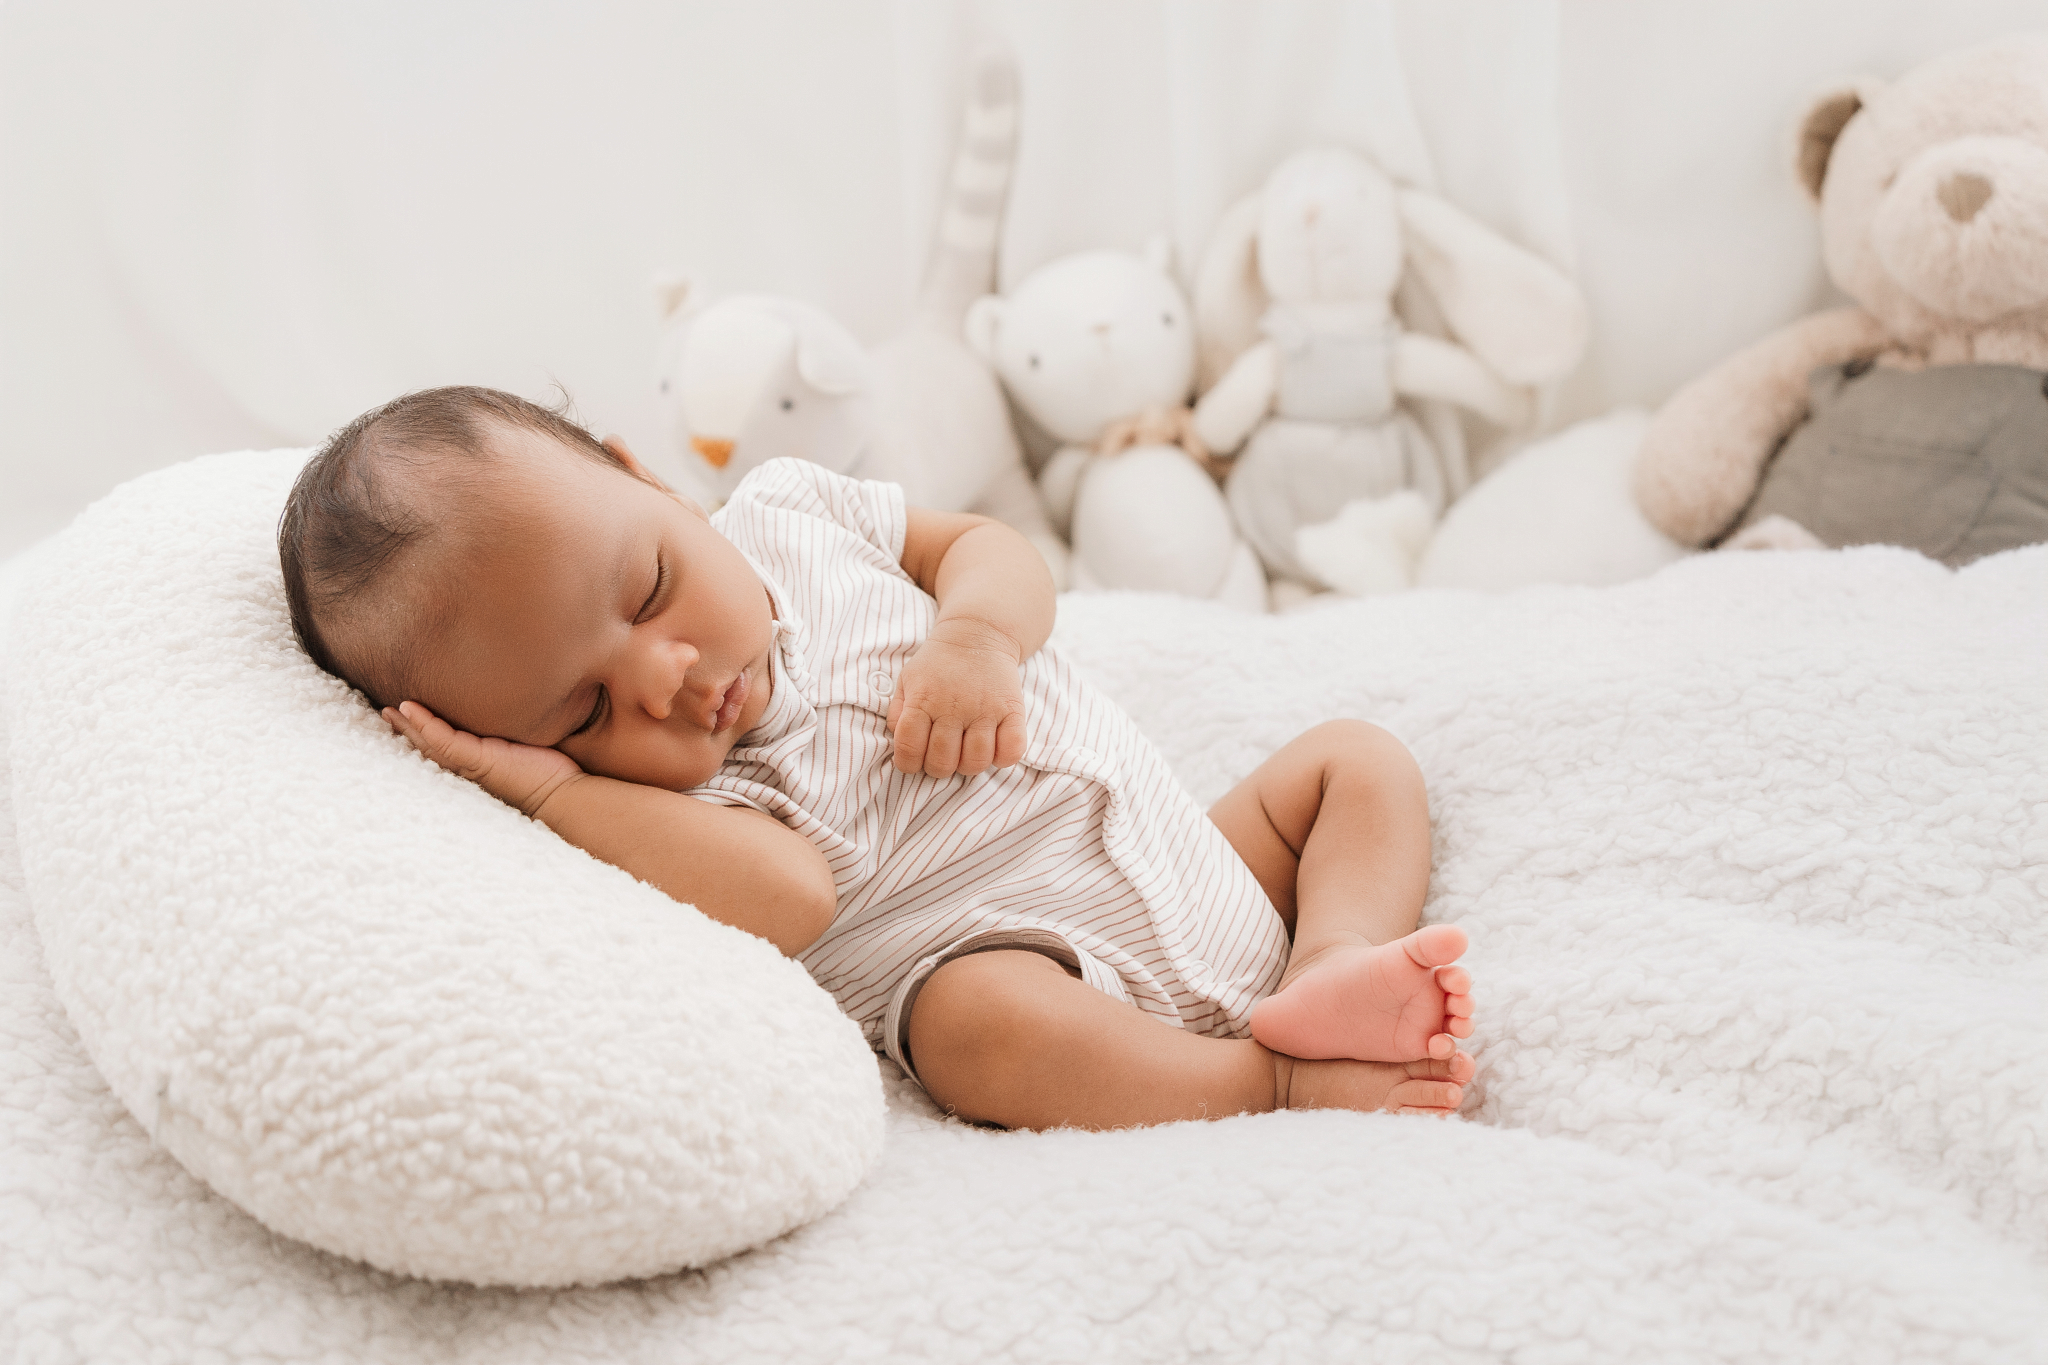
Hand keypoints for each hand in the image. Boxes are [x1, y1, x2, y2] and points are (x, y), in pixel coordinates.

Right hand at [383, 700, 582, 817]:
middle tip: (386, 713)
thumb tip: (525, 719)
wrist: (565, 798)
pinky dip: (424, 724)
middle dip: (407, 732)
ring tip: (389, 710)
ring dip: (408, 726)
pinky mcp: (478, 761)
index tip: (409, 721)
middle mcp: (469, 772)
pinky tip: (408, 709)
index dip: (426, 736)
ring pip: (429, 745)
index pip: (446, 750)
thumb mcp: (529, 753)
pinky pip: (444, 740)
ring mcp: (470, 767)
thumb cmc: (553, 778)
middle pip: (429, 749)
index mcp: (478, 769)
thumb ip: (518, 740)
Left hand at [886, 618, 1027, 777]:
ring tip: (966, 752)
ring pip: (976, 762)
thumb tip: (899, 743)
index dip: (908, 764)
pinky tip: (993, 748)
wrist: (977, 633)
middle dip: (938, 768)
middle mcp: (953, 707)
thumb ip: (898, 713)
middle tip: (942, 757)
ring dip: (968, 766)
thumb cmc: (938, 665)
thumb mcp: (908, 680)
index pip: (909, 749)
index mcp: (923, 701)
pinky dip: (1003, 758)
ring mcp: (985, 709)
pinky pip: (1012, 750)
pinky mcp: (1011, 709)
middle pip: (943, 762)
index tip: (914, 760)